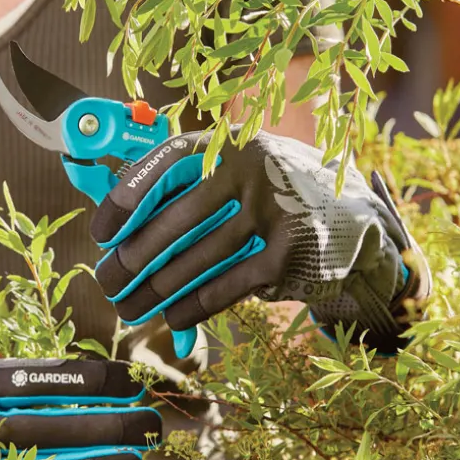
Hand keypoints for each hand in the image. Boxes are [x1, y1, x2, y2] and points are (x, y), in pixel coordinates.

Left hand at [89, 128, 429, 353]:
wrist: (358, 221)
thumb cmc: (278, 197)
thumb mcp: (244, 174)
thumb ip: (192, 185)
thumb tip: (119, 219)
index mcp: (235, 142)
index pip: (168, 160)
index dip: (128, 196)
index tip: (101, 231)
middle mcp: (256, 169)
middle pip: (176, 220)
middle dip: (133, 258)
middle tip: (108, 280)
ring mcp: (276, 212)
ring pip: (196, 260)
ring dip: (155, 290)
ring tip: (129, 306)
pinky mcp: (291, 256)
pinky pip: (225, 287)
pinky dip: (193, 306)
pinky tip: (171, 316)